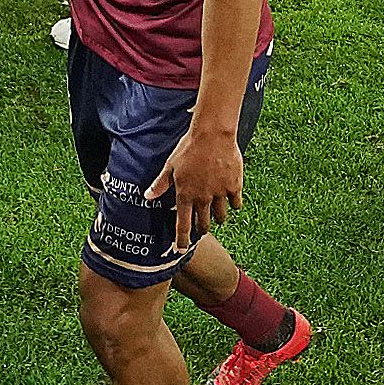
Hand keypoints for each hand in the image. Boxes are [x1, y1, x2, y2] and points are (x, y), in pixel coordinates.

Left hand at [143, 123, 243, 251]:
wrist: (212, 135)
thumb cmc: (189, 148)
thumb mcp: (170, 166)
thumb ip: (160, 184)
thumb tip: (147, 197)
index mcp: (185, 195)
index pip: (183, 225)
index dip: (182, 240)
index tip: (181, 249)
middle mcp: (203, 198)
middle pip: (204, 223)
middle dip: (202, 229)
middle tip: (201, 229)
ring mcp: (220, 193)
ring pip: (221, 216)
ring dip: (218, 218)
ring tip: (217, 217)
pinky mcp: (234, 186)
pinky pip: (236, 203)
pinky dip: (234, 205)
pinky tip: (232, 201)